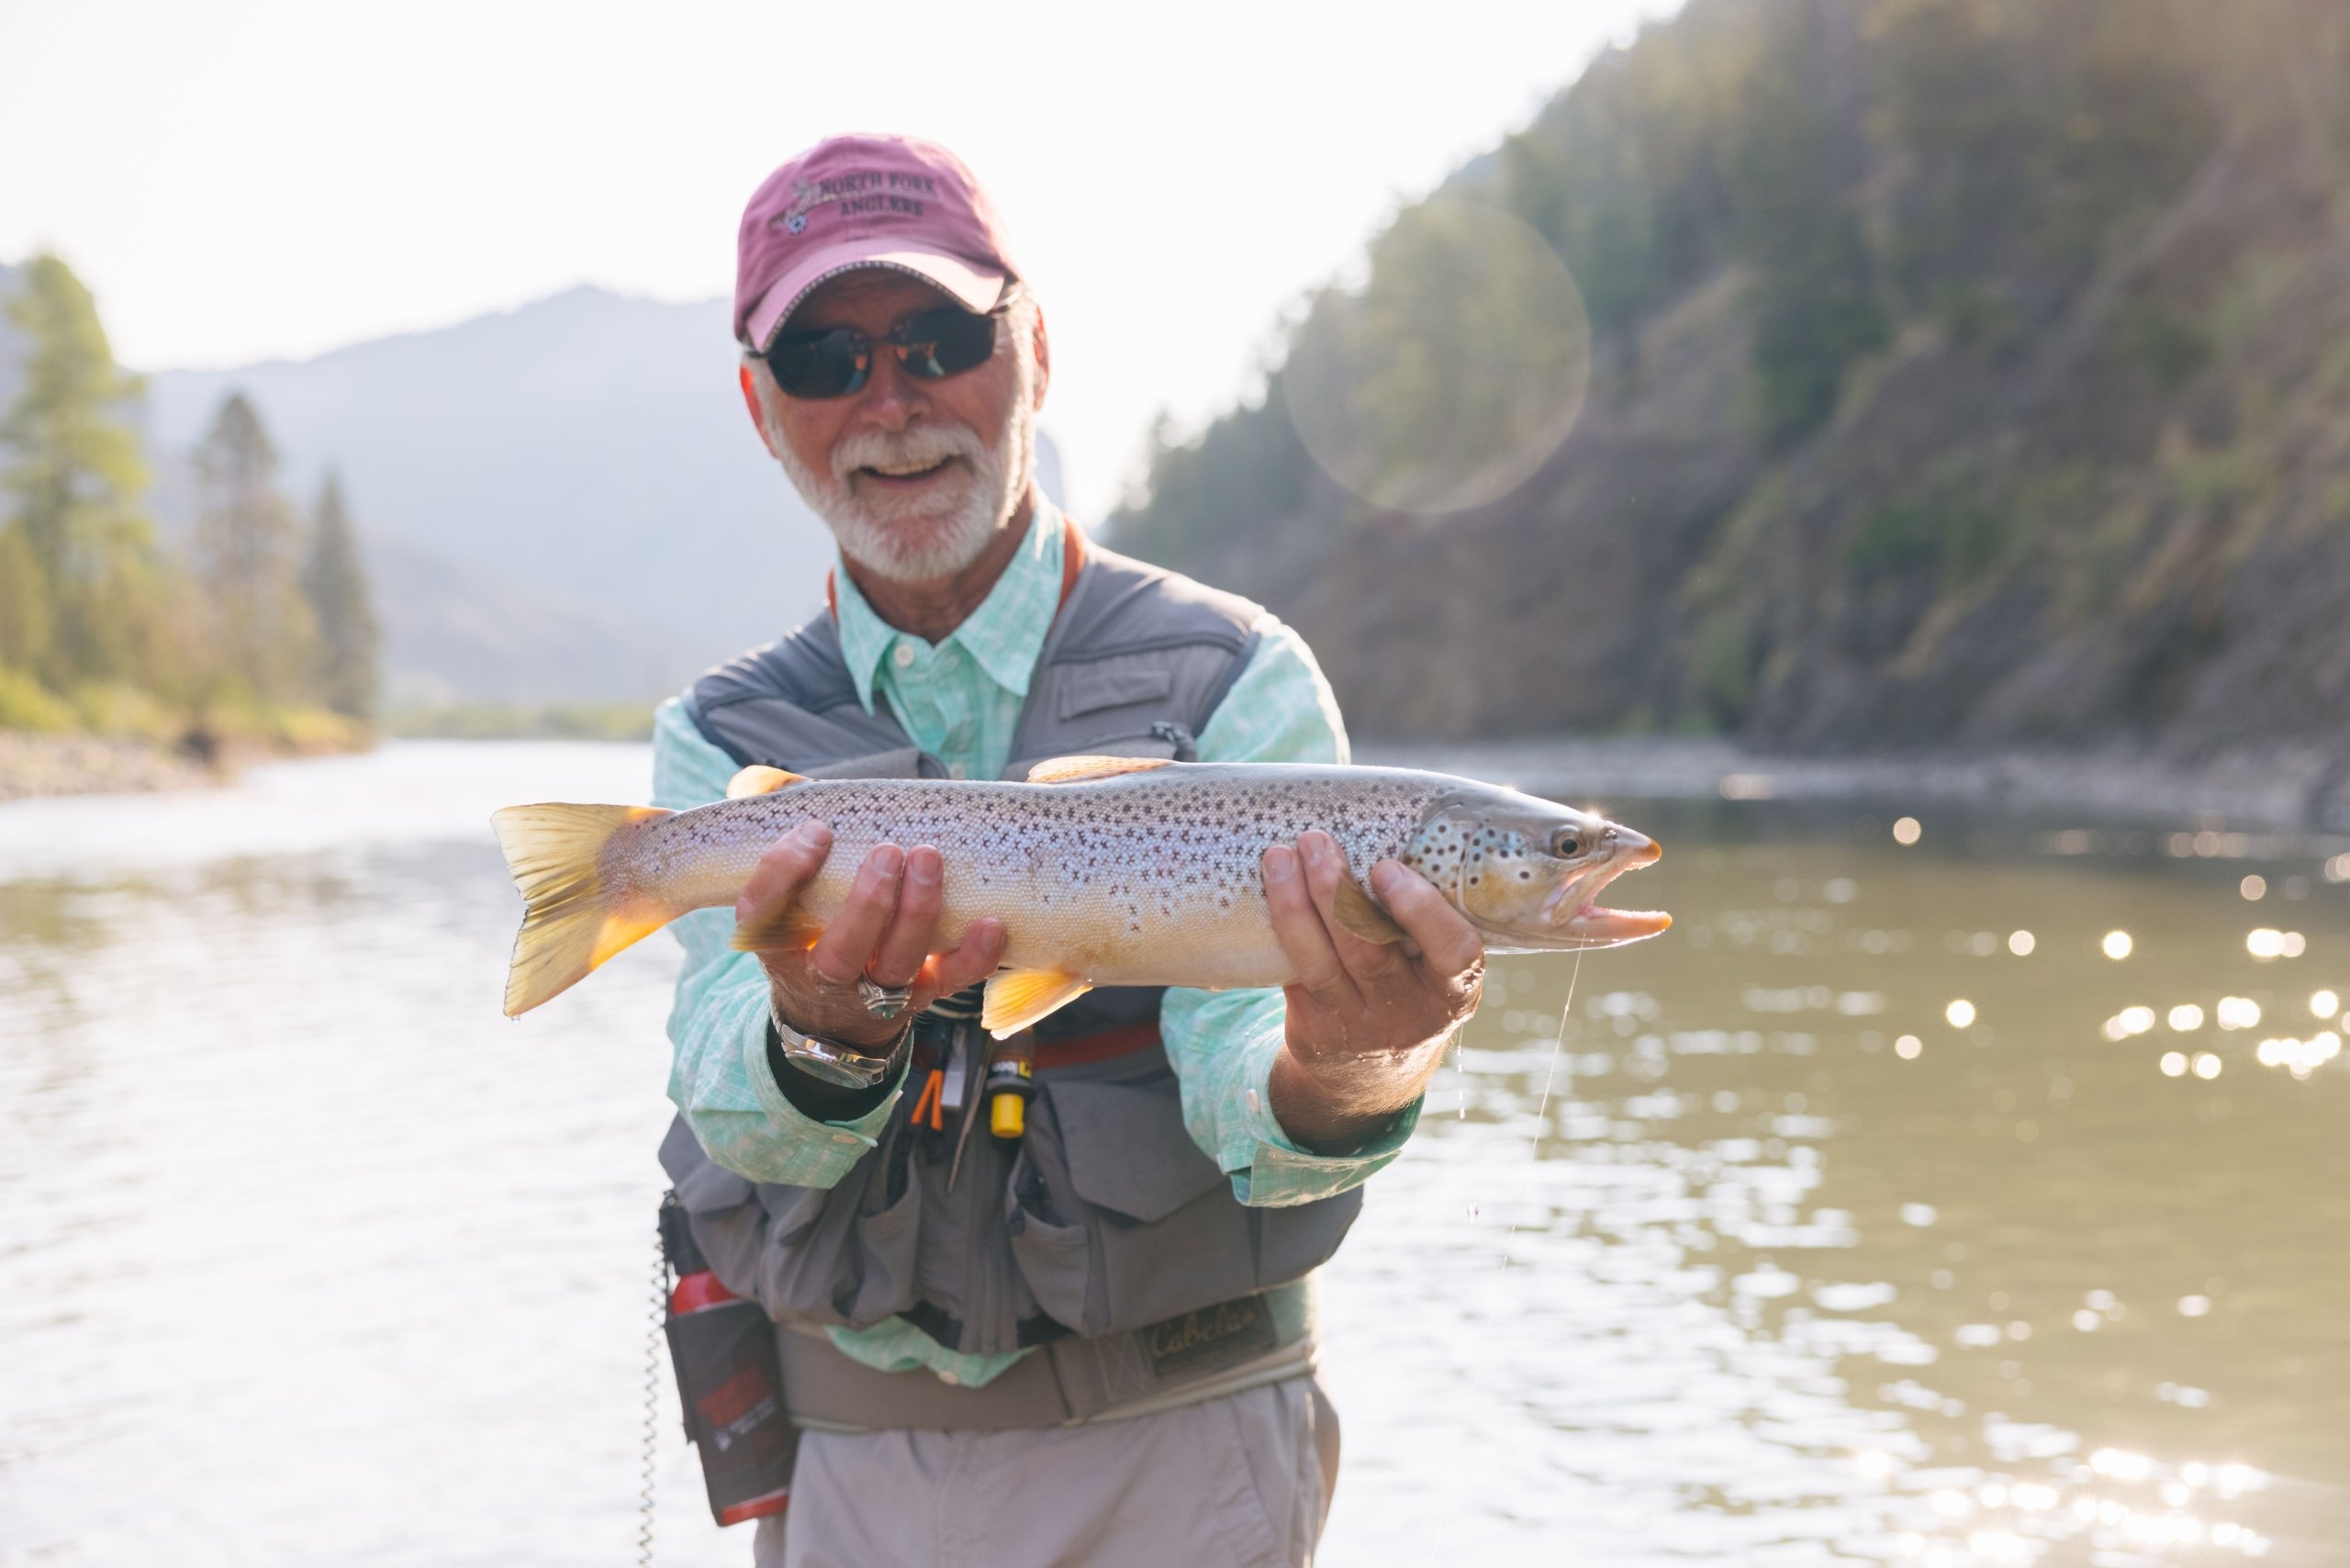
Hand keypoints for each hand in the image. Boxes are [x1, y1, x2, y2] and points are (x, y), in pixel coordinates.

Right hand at [737, 823, 1005, 1050]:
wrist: (833, 1016)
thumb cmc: (810, 933)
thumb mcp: (785, 902)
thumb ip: (788, 850)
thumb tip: (773, 783)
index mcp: (778, 947)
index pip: (764, 916)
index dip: (784, 874)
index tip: (816, 830)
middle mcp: (823, 976)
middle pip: (841, 952)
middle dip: (868, 902)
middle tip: (887, 851)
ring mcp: (874, 993)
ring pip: (897, 963)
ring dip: (918, 913)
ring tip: (929, 859)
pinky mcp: (921, 997)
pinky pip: (951, 981)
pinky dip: (974, 956)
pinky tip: (991, 924)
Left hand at [1261, 830, 1484, 1151]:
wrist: (1375, 1074)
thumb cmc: (1410, 987)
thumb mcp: (1435, 966)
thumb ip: (1424, 918)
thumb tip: (1386, 827)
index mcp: (1455, 988)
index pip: (1452, 951)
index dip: (1420, 910)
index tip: (1386, 868)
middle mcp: (1411, 1014)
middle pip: (1369, 951)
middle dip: (1337, 890)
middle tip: (1315, 841)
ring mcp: (1361, 1029)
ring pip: (1321, 964)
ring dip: (1295, 905)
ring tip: (1279, 857)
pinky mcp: (1316, 1034)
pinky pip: (1294, 975)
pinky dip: (1282, 931)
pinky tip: (1269, 892)